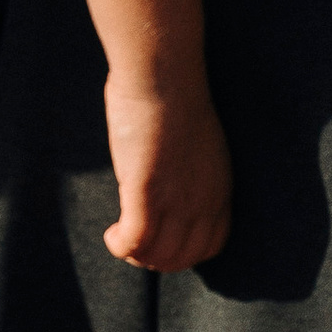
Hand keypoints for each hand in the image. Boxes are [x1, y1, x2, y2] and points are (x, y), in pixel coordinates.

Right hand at [102, 67, 232, 271]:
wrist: (164, 73)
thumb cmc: (173, 97)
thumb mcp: (197, 145)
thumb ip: (190, 172)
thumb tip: (169, 183)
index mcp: (220, 188)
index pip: (211, 245)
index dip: (182, 252)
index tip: (160, 240)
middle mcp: (203, 200)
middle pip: (182, 258)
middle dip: (154, 259)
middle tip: (133, 242)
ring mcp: (177, 198)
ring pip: (158, 256)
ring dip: (135, 254)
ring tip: (120, 237)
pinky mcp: (146, 191)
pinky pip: (135, 241)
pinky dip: (120, 245)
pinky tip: (111, 234)